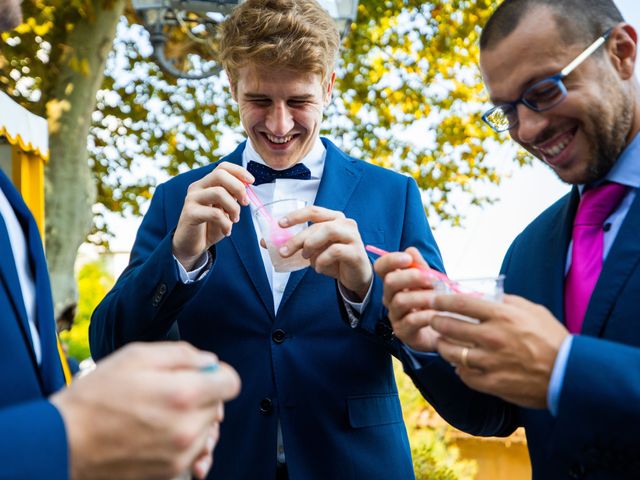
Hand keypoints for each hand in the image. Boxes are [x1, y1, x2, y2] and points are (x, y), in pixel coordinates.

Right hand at [50, 342, 240, 479]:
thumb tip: (209, 361)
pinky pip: (194, 454)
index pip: (231, 383)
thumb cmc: (95, 398)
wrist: (62, 443)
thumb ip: (181, 354)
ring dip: (193, 420)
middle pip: (218, 406)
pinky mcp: (170, 473)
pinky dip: (185, 442)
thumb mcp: (136, 356)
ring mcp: (180, 454)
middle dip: (202, 395)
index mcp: (183, 394)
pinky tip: (162, 434)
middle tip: (172, 391)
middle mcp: (187, 428)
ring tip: (162, 413)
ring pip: (207, 430)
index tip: (202, 374)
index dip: (217, 374)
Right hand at [173, 162, 253, 269]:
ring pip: (218, 192)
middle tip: (246, 203)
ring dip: (233, 208)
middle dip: (238, 187)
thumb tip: (247, 186)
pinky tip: (227, 231)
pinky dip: (226, 223)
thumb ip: (233, 196)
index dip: (239, 171)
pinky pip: (215, 213)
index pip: (222, 167)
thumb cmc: (210, 226)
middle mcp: (197, 187)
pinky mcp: (190, 213)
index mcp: (206, 183)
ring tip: (235, 219)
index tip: (252, 182)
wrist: (191, 245)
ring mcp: (192, 199)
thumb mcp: (225, 209)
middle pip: (220, 174)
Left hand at [279, 206, 371, 300]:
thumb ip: (294, 244)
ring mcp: (353, 236)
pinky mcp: (356, 252)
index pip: (313, 211)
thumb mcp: (311, 251)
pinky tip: (319, 268)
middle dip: (297, 238)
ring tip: (305, 257)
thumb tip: (266, 242)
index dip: (296, 216)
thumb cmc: (332, 260)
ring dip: (311, 245)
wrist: (354, 277)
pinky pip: (336, 251)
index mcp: (333, 218)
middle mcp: (345, 223)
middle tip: (283, 251)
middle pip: (317, 225)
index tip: (280, 224)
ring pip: (328, 232)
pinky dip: (322, 260)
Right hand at [373, 247, 439, 350]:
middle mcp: (390, 298)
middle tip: (432, 279)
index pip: (381, 267)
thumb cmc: (434, 304)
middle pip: (389, 282)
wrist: (444, 330)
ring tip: (438, 299)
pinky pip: (411, 321)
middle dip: (411, 277)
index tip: (408, 259)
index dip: (390, 260)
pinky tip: (438, 314)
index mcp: (395, 283)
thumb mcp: (430, 282)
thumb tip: (411, 250)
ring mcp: (395, 315)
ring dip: (422, 297)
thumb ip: (421, 266)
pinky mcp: (403, 332)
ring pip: (400, 301)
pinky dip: (426, 315)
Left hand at [428, 294, 568, 408]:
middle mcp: (492, 337)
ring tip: (443, 342)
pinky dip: (460, 368)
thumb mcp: (533, 310)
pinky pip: (463, 374)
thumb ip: (506, 301)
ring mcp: (490, 362)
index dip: (441, 300)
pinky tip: (461, 364)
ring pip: (450, 352)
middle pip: (448, 326)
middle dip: (436, 321)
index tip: (434, 300)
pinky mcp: (491, 383)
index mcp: (502, 316)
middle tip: (434, 320)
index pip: (460, 303)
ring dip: (442, 345)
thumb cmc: (552, 339)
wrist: (569, 374)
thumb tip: (484, 295)